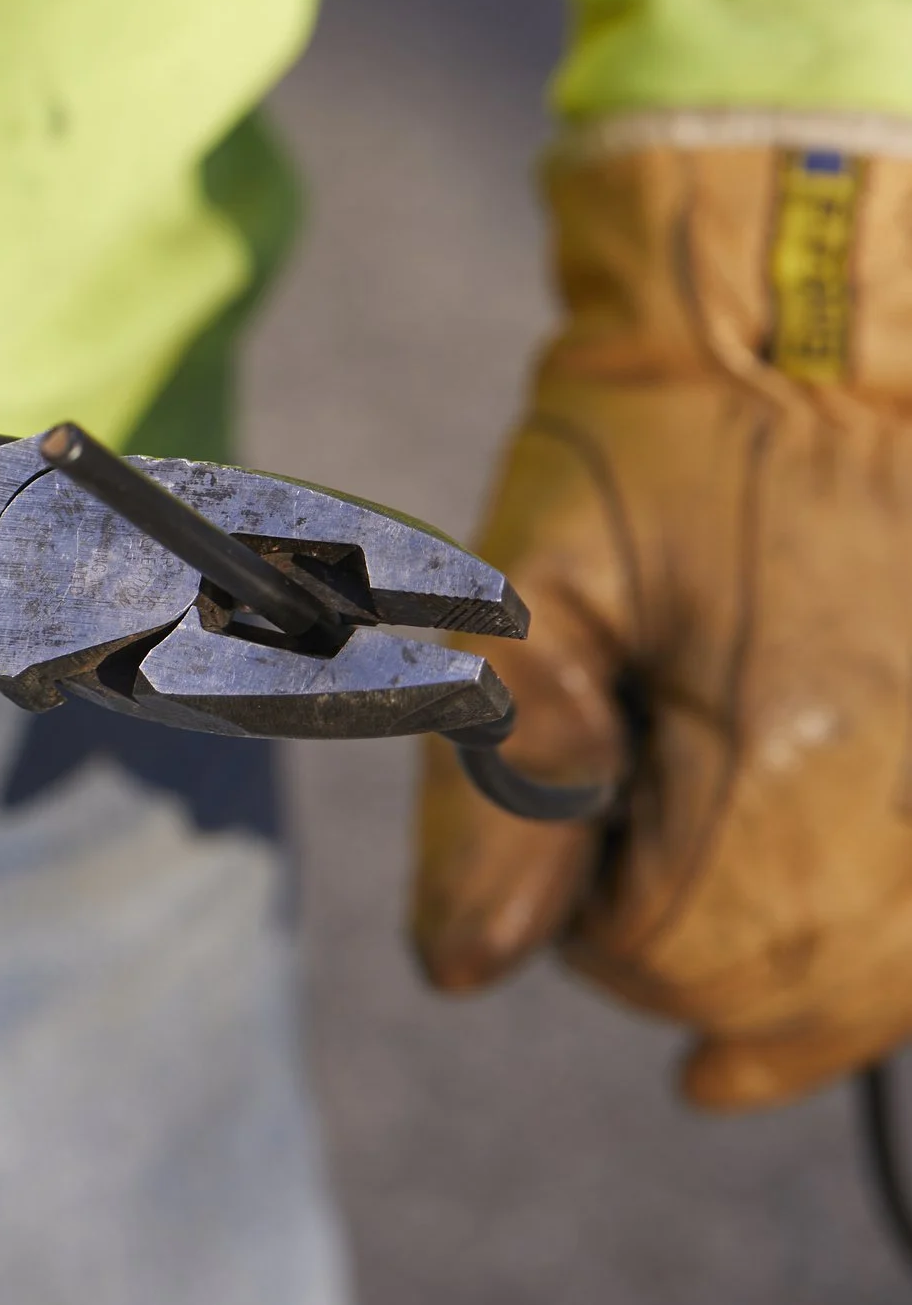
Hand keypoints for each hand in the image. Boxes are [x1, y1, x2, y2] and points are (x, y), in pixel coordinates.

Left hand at [411, 125, 911, 1105]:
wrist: (809, 330)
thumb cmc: (647, 447)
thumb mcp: (529, 598)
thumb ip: (490, 793)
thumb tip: (457, 972)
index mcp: (781, 764)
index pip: (652, 961)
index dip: (569, 911)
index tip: (562, 805)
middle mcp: (901, 812)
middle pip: (761, 994)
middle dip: (668, 942)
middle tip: (632, 800)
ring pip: (864, 987)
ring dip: (773, 966)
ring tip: (708, 862)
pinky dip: (864, 962)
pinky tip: (802, 957)